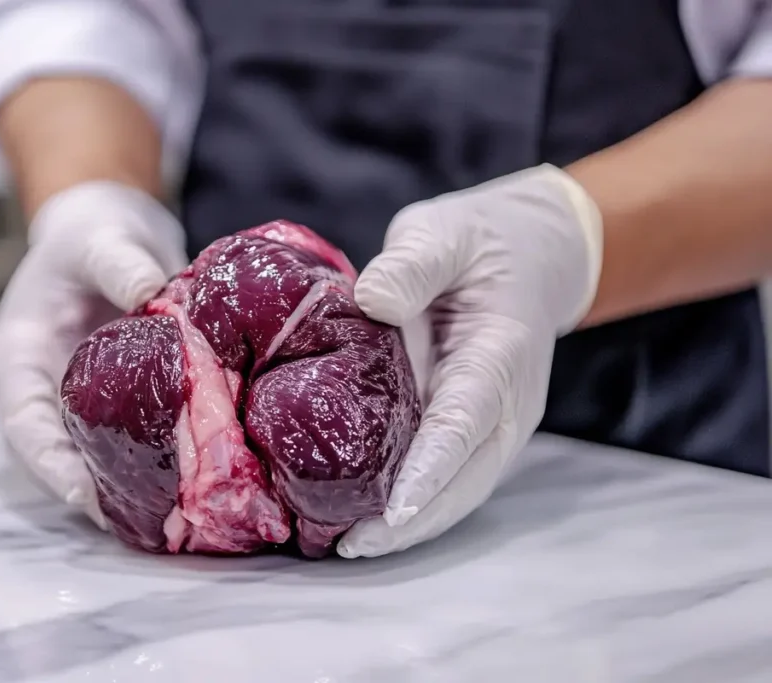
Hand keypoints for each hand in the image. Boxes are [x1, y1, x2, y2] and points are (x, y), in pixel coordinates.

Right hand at [0, 181, 186, 526]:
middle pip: (61, 460)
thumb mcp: (96, 240)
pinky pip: (139, 441)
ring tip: (179, 518)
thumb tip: (152, 294)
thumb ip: (119, 265)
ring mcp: (88, 406)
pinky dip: (166, 463)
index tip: (82, 496)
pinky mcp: (126, 406)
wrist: (109, 237)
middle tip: (148, 523)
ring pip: (100, 460)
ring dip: (135, 490)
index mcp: (22, 362)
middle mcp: (51, 395)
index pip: (24, 425)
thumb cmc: (87, 239)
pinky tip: (204, 482)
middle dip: (98, 495)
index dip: (49, 465)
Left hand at [338, 164, 603, 557]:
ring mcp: (497, 420)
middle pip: (467, 476)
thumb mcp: (444, 232)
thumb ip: (413, 263)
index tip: (395, 508)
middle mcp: (508, 401)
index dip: (432, 466)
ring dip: (413, 524)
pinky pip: (449, 474)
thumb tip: (373, 299)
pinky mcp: (477, 426)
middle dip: (414, 518)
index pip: (466, 419)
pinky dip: (414, 503)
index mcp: (501, 352)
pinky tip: (367, 517)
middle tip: (352, 545)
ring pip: (461, 487)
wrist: (532, 251)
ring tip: (350, 545)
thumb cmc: (482, 241)